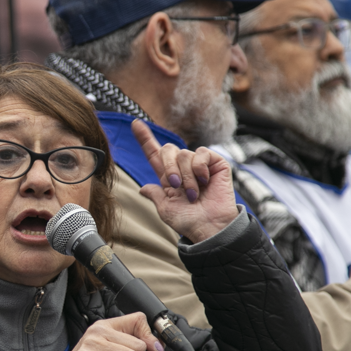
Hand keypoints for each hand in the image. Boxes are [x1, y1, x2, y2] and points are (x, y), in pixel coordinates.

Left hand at [133, 119, 238, 241]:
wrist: (209, 227)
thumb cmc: (189, 222)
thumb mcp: (165, 209)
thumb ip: (155, 194)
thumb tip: (142, 188)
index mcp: (169, 177)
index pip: (154, 154)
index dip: (145, 138)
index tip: (135, 123)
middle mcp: (183, 168)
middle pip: (167, 149)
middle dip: (168, 167)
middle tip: (175, 185)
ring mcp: (199, 164)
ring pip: (184, 154)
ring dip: (186, 176)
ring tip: (194, 193)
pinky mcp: (215, 163)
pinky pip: (201, 153)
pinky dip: (200, 167)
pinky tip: (205, 181)